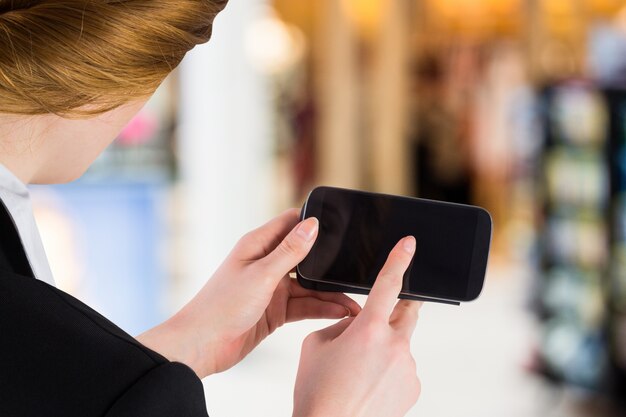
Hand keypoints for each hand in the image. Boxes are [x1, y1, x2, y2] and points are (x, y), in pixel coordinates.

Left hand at [137, 209, 360, 377]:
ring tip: (352, 302)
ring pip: (308, 286)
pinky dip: (320, 309)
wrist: (202, 346)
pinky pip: (304, 306)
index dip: (314, 222)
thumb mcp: (262, 275)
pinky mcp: (275, 311)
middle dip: (328, 264)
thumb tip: (313, 224)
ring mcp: (271, 288)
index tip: (342, 226)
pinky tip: (339, 312)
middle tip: (354, 270)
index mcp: (258, 245)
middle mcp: (266, 263)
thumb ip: (289, 252)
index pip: (291, 223)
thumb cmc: (222, 306)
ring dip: (329, 293)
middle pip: (305, 257)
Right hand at [293, 236, 421, 416]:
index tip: (410, 244)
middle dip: (400, 305)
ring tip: (358, 371)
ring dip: (384, 349)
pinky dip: (388, 371)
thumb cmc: (317, 391)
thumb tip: (358, 322)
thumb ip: (341, 324)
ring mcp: (407, 367)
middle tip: (389, 308)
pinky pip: (402, 368)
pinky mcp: (413, 387)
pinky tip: (368, 385)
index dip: (400, 260)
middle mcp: (394, 345)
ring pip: (399, 345)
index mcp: (368, 329)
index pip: (388, 284)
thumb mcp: (317, 345)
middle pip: (406, 312)